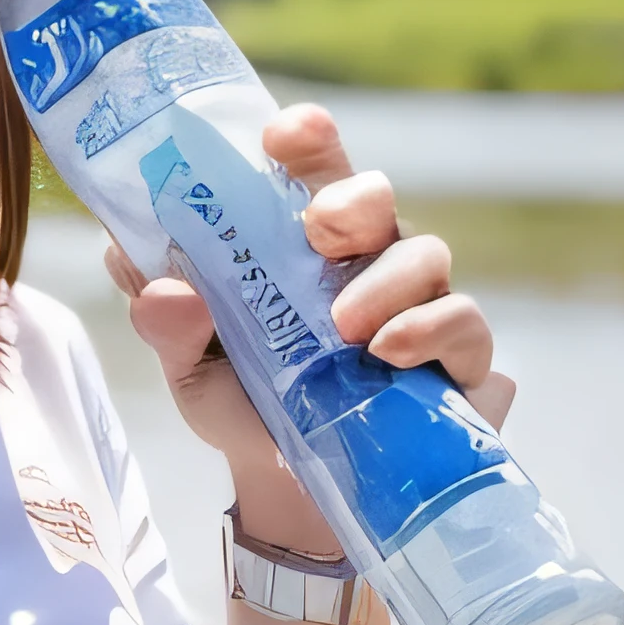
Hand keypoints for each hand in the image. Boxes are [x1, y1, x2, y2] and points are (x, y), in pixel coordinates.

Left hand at [103, 101, 515, 559]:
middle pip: (374, 193)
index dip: (307, 138)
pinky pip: (464, 321)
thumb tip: (158, 288)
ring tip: (343, 329)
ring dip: (383, 282)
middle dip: (351, 198)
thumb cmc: (244, 401)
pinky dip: (429, 330)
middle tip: (317, 228)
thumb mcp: (191, 368)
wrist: (295, 491)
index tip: (284, 133)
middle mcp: (363, 255)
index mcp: (297, 239)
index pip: (311, 167)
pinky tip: (390, 355)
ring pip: (423, 253)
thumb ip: (167, 325)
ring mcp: (418, 300)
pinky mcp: (459, 355)